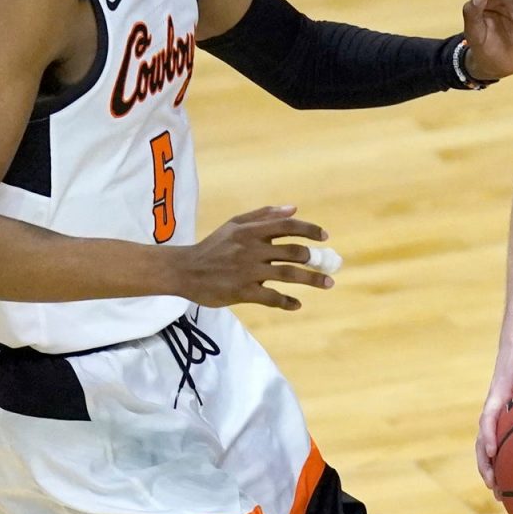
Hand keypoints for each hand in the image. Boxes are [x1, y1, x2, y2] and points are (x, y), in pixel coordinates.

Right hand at [178, 205, 329, 309]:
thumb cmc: (213, 246)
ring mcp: (248, 271)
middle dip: (315, 259)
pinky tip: (296, 304)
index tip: (325, 237)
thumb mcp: (234, 224)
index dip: (310, 230)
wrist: (184, 270)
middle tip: (328, 265)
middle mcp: (252, 249)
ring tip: (328, 283)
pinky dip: (287, 302)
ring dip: (312, 279)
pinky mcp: (242, 291)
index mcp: (251, 231)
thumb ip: (264, 215)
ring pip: (288, 275)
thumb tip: (294, 209)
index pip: (288, 227)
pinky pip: (272, 297)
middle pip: (294, 253)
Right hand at [477, 334, 512, 487]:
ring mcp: (498, 420)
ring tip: (501, 495)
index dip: (489, 435)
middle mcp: (493, 411)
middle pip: (482, 443)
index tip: (493, 452)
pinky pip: (502, 448)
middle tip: (493, 485)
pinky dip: (504, 466)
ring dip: (491, 472)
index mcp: (496, 397)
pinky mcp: (505, 424)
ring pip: (488, 450)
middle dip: (485, 465)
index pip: (488, 419)